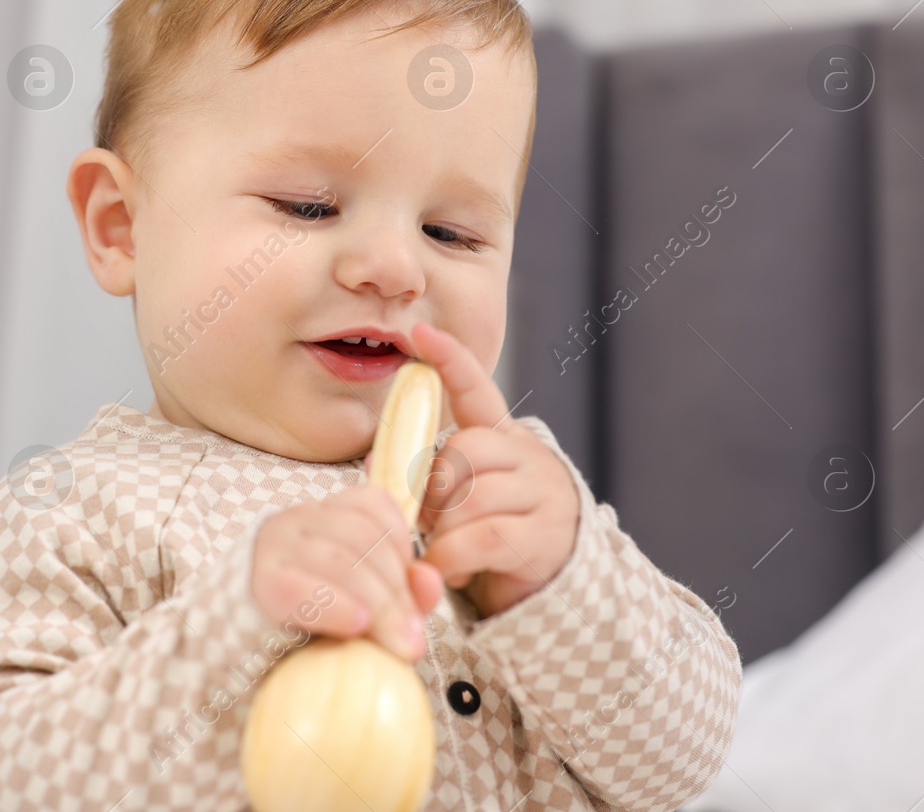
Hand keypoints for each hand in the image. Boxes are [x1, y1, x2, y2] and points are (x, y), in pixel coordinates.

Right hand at [251, 485, 444, 660]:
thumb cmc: (313, 616)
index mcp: (325, 513)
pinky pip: (303, 589)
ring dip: (379, 606)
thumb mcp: (366, 601)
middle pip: (363, 538)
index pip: (373, 502)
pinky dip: (336, 607)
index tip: (411, 584)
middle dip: (397, 591)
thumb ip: (402, 591)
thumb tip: (430, 581)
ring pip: (341, 562)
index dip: (400, 540)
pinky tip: (357, 625)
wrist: (246, 642)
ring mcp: (275, 547)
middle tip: (415, 640)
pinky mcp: (260, 583)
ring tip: (399, 645)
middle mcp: (298, 519)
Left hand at [410, 321, 579, 619]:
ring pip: (469, 496)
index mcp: (504, 439)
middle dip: (432, 487)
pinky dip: (450, 558)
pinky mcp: (543, 538)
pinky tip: (447, 570)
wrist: (552, 592)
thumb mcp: (456, 500)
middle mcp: (528, 458)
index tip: (421, 332)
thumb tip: (371, 465)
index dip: (450, 361)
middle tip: (428, 519)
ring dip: (442, 530)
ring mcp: (542, 496)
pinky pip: (479, 539)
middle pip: (463, 450)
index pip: (477, 391)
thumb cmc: (491, 537)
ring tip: (444, 550)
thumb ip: (422, 477)